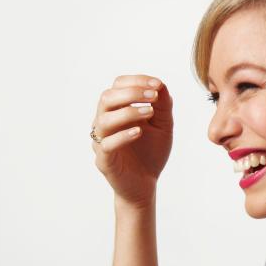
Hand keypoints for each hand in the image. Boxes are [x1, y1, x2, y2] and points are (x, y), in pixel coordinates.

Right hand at [92, 75, 173, 206]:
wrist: (146, 185)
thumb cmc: (151, 152)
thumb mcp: (163, 126)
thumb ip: (163, 106)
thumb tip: (161, 84)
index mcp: (117, 109)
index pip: (118, 85)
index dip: (136, 81)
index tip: (157, 84)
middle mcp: (105, 122)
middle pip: (107, 97)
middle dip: (131, 92)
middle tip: (153, 95)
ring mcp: (101, 140)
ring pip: (104, 119)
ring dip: (128, 112)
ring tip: (149, 112)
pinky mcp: (104, 160)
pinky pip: (107, 144)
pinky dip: (122, 135)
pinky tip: (139, 132)